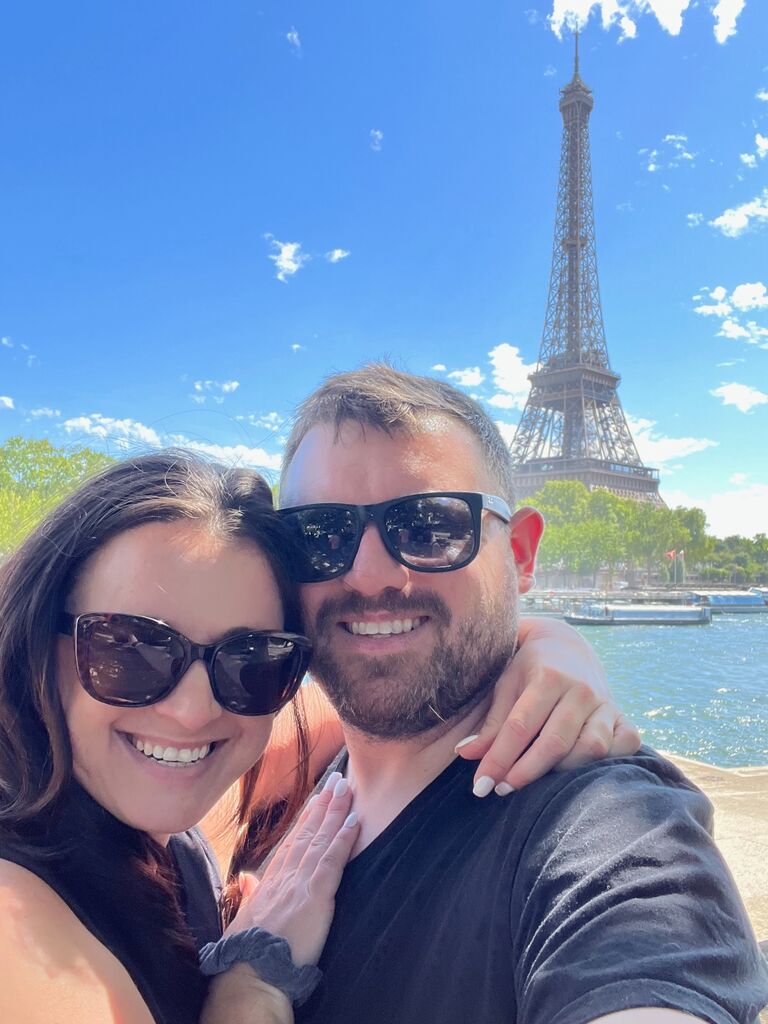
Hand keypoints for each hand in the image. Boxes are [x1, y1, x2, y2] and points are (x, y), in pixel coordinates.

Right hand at [225, 772, 358, 965]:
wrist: (250, 973)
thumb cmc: (245, 952)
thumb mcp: (245, 918)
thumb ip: (250, 895)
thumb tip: (246, 879)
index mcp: (271, 881)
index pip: (293, 842)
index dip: (306, 819)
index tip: (316, 798)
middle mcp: (285, 875)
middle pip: (308, 832)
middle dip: (323, 805)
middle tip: (337, 780)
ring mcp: (300, 882)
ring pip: (321, 839)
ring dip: (335, 812)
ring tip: (346, 789)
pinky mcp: (315, 895)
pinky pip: (332, 860)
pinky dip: (344, 839)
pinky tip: (354, 820)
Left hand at [456, 617, 640, 792]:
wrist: (566, 646)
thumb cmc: (529, 669)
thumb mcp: (505, 686)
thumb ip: (490, 723)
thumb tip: (465, 754)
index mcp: (548, 677)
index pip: (520, 726)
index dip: (499, 758)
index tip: (480, 785)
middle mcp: (581, 690)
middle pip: (554, 742)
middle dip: (525, 772)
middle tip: (501, 789)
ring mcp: (606, 704)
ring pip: (590, 748)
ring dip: (562, 771)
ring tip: (536, 780)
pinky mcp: (622, 717)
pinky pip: (624, 745)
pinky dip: (607, 761)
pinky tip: (579, 769)